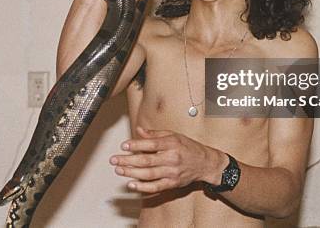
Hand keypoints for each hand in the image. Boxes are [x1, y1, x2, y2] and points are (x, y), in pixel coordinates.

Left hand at [109, 126, 227, 192]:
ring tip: (119, 170)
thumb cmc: (188, 147)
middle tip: (114, 160)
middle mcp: (171, 158)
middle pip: (146, 161)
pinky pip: (155, 187)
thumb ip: (155, 134)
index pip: (151, 144)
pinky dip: (142, 187)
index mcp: (171, 144)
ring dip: (131, 173)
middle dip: (128, 161)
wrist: (205, 163)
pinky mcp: (172, 183)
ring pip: (148, 174)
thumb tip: (138, 130)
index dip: (136, 145)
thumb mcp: (173, 135)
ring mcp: (172, 172)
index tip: (124, 145)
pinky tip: (131, 184)